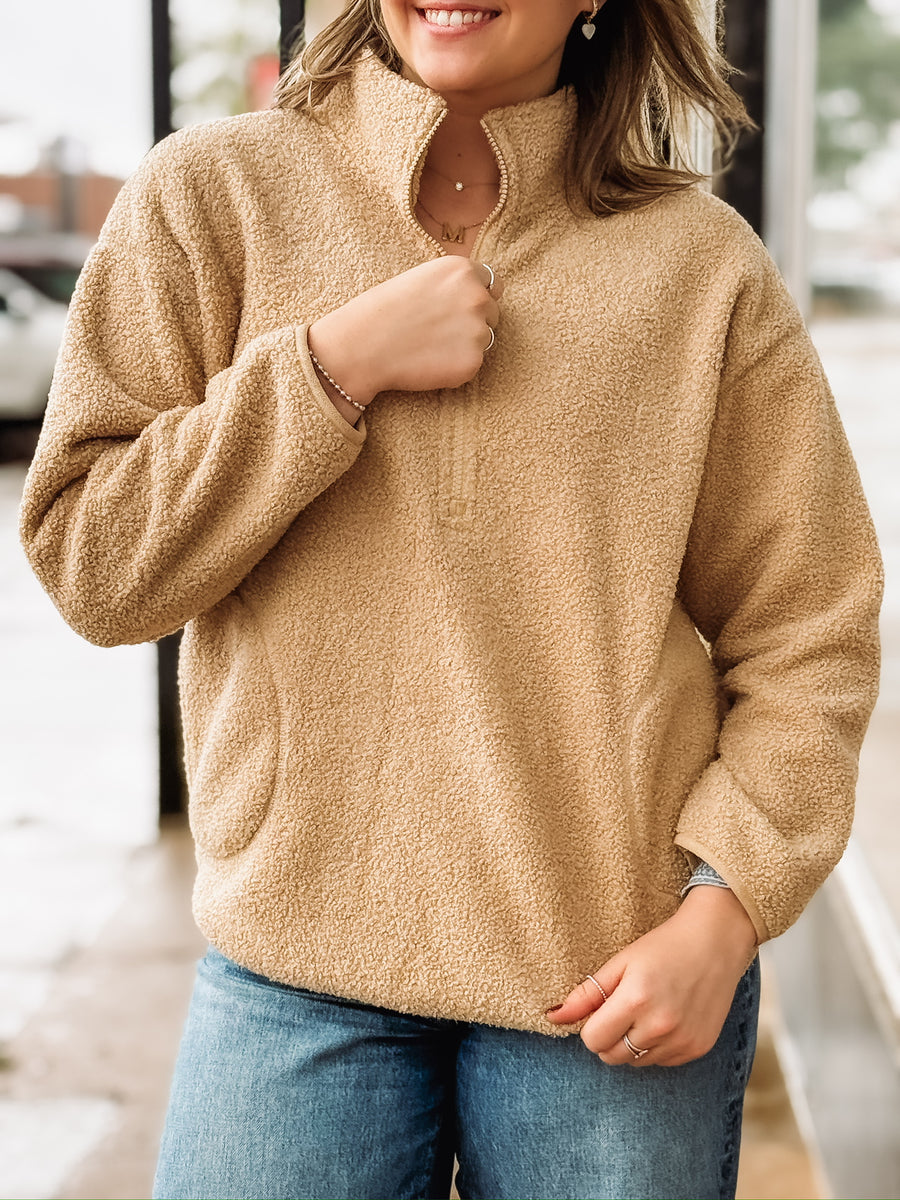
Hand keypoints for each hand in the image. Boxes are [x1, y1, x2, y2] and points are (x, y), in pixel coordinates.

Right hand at [308, 258, 501, 407]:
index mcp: (462, 270)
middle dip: (474, 322)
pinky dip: (457, 367)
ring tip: (430, 346)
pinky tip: (430, 362)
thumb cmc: (383, 311)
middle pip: (493, 312)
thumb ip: (452, 285)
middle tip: (440, 332)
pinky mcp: (473, 362)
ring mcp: (478, 330)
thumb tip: (476, 295)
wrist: (365, 346)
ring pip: (485, 340)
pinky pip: (473, 365)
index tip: (458, 310)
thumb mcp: (420, 278)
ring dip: (465, 345)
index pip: (492, 283)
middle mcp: (477, 296)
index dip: (476, 297)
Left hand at [545, 886, 757, 1066]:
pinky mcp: (697, 1049)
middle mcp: (660, 1026)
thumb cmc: (664, 947)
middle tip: (622, 1009)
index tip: (601, 1009)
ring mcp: (682, 1041)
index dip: (591, 1026)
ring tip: (647, 1010)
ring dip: (633, 1044)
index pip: (592, 1040)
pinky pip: (662, 1062)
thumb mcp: (620, 962)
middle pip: (612, 1056)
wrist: (716, 942)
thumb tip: (552, 1017)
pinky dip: (657, 1047)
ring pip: (636, 1062)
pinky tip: (667, 1018)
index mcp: (636, 1000)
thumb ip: (586, 994)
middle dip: (609, 1037)